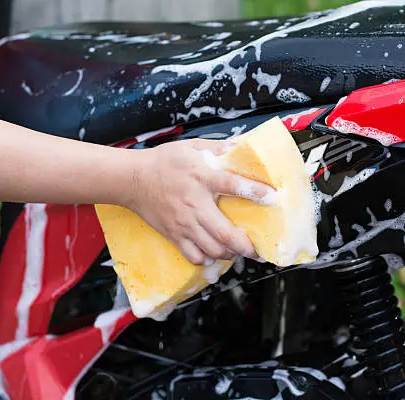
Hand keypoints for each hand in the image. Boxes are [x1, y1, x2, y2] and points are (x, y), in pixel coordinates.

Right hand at [124, 138, 275, 264]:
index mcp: (202, 177)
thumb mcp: (193, 147)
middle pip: (225, 233)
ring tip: (239, 251)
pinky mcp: (173, 234)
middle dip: (246, 246)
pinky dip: (207, 259)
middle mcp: (195, 203)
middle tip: (260, 250)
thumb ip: (219, 147)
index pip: (233, 185)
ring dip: (230, 254)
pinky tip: (214, 254)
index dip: (255, 192)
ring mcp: (183, 223)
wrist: (132, 179)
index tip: (272, 198)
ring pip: (212, 249)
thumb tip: (244, 144)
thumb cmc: (164, 161)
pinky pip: (193, 255)